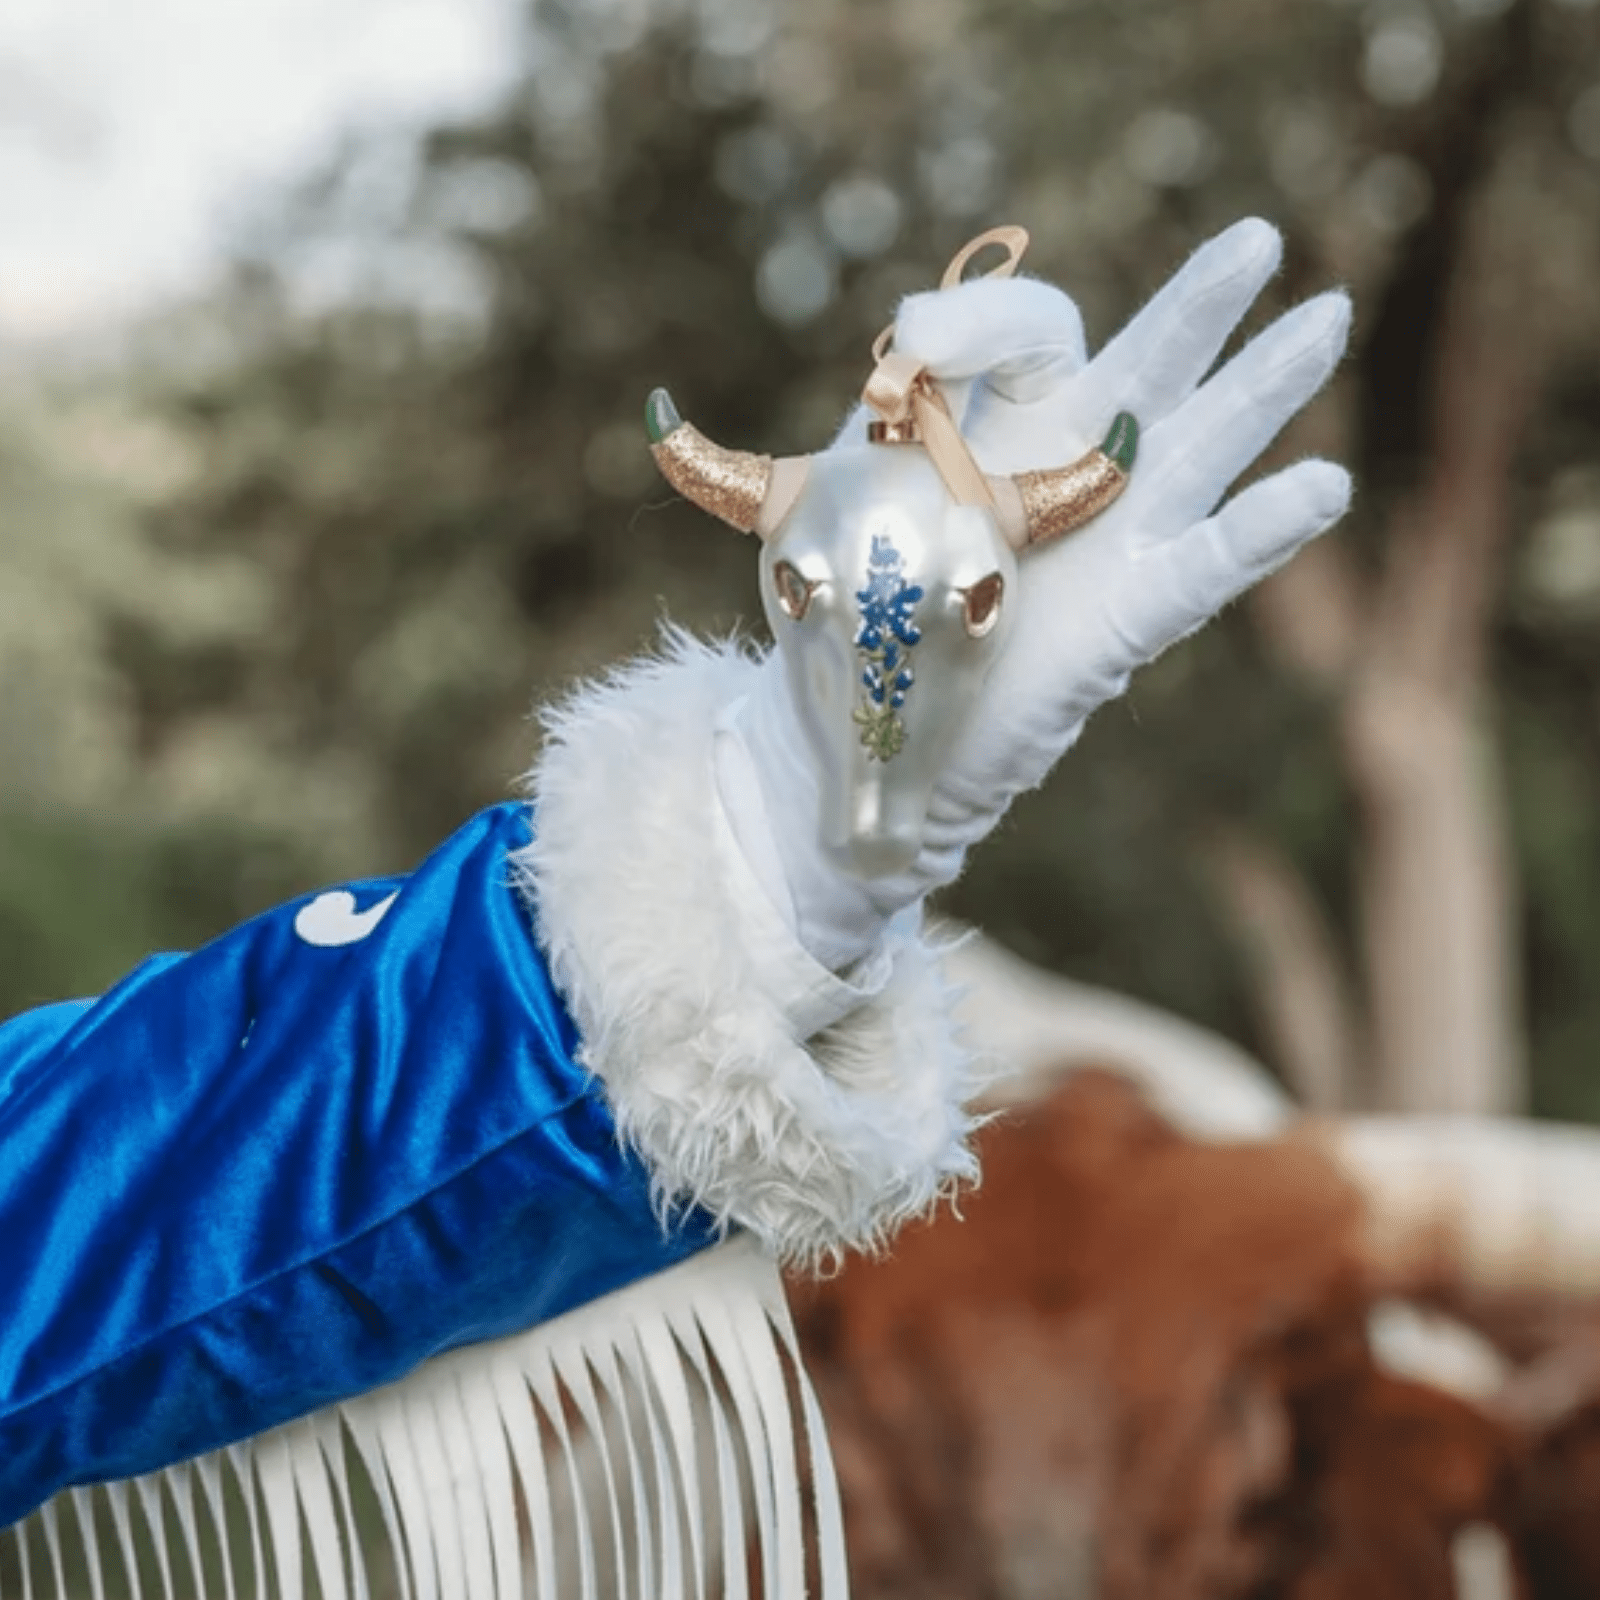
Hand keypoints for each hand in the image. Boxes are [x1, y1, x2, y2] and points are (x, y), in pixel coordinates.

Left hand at [875, 218, 1351, 897]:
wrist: (867, 726)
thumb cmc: (854, 605)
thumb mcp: (836, 506)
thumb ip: (869, 435)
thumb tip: (889, 369)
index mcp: (1005, 418)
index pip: (1031, 330)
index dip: (982, 320)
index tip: (915, 347)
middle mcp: (1075, 461)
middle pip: (1150, 362)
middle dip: (1199, 303)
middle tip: (1256, 241)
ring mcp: (1115, 535)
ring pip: (1204, 444)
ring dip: (1264, 385)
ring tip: (1327, 317)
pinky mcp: (1131, 616)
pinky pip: (1205, 568)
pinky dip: (1260, 530)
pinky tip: (1323, 485)